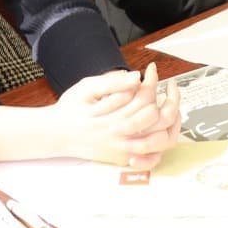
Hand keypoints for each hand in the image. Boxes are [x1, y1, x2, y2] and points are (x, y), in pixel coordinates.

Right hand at [53, 64, 179, 168]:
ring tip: (171, 105)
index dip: (152, 80)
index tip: (152, 69)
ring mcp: (123, 151)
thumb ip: (112, 83)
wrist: (55, 134)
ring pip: (161, 140)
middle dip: (170, 98)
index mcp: (112, 118)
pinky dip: (162, 145)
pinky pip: (152, 158)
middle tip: (169, 85)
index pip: (145, 98)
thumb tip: (136, 77)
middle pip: (158, 119)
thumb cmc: (70, 108)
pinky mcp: (123, 158)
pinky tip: (163, 128)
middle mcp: (120, 137)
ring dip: (172, 121)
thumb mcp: (86, 88)